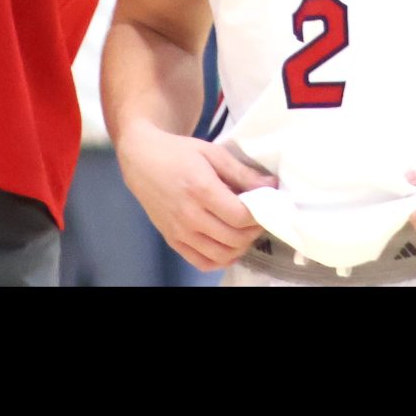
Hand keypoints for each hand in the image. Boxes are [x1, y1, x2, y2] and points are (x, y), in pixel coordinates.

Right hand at [117, 124, 277, 272]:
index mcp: (201, 190)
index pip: (240, 216)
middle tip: (258, 219)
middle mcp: (189, 216)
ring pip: (221, 255)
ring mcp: (179, 232)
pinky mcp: (172, 241)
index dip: (259, 215)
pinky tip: (228, 245)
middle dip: (253, 231)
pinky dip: (221, 260)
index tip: (265, 206)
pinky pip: (202, 263)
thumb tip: (272, 185)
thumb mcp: (213, 153)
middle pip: (233, 238)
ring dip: (240, 247)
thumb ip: (242, 172)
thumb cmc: (179, 153)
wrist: (142, 161)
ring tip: (244, 231)